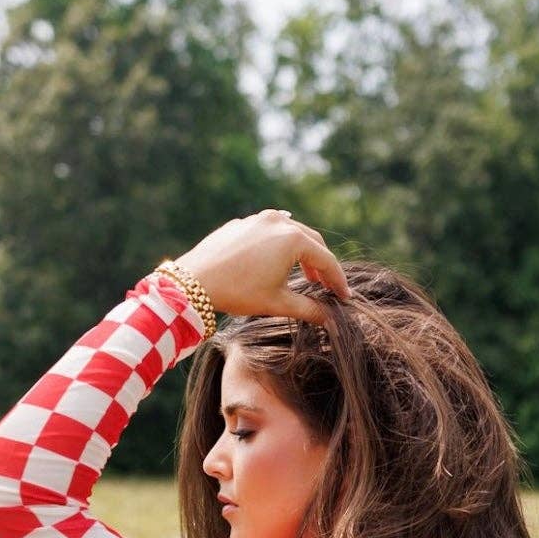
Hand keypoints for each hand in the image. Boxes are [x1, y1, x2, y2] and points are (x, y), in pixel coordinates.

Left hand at [172, 209, 350, 321]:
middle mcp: (278, 221)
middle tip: (327, 286)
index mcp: (292, 239)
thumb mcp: (278, 303)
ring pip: (290, 232)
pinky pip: (269, 231)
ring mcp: (258, 218)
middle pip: (312, 241)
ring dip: (301, 253)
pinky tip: (276, 262)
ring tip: (305, 275)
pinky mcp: (241, 223)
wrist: (194, 282)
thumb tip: (330, 319)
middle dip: (322, 264)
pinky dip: (280, 246)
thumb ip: (309, 309)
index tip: (344, 297)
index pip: (326, 260)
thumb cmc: (238, 292)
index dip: (338, 281)